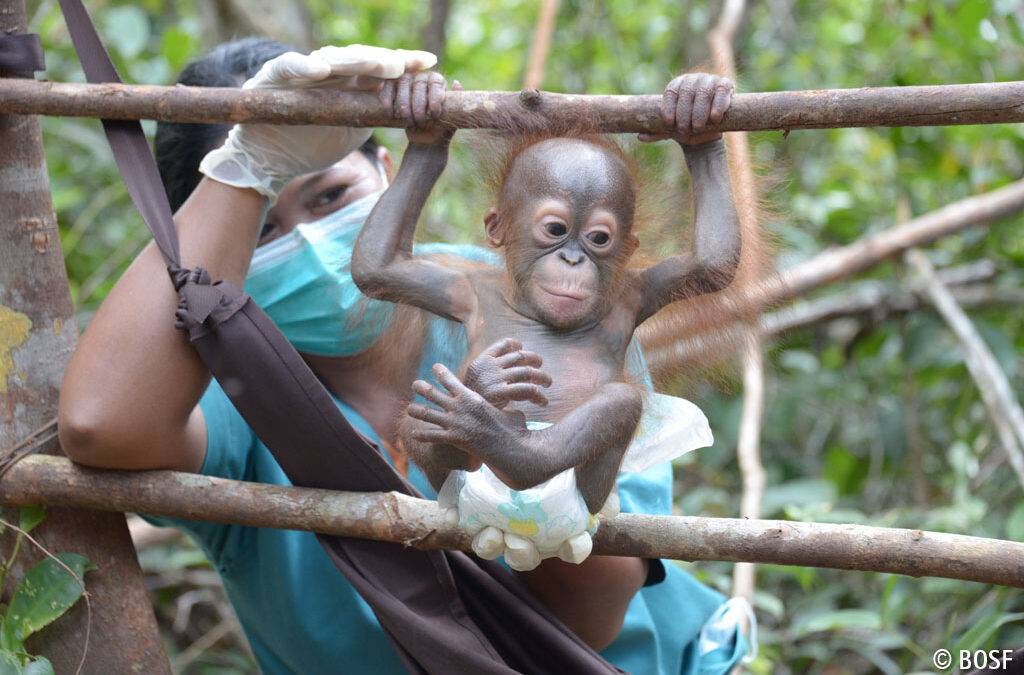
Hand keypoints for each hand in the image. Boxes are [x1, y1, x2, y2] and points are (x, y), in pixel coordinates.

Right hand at [199, 45, 435, 201]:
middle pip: (359, 59)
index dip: (404, 62)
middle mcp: (328, 70)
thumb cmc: (314, 142)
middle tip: (404, 65)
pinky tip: (321, 69)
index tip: (429, 62)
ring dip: (355, 61)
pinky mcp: (272, 78)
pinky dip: (303, 67)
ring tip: (379, 65)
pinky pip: (288, 67)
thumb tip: (417, 108)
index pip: (378, 66)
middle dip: (384, 61)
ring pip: (331, 58)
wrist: (272, 161)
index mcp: (348, 81)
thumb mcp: (354, 129)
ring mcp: (301, 72)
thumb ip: (378, 113)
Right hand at [380, 72, 460, 145]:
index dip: (434, 98)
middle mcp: (422, 77)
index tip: (435, 115)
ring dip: (404, 105)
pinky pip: (387, 87)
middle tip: (421, 122)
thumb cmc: (441, 128)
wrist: (426, 140)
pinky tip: (391, 114)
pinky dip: (388, 101)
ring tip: (409, 121)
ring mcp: (406, 80)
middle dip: (419, 104)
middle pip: (419, 82)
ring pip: (403, 84)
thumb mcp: (452, 118)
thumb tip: (456, 83)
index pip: (436, 82)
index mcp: (438, 82)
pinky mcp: (392, 86)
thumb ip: (458, 104)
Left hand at [407, 364, 525, 453]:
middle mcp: (459, 407)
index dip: (441, 372)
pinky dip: (423, 435)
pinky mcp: (454, 438)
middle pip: (434, 394)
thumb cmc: (512, 429)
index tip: (435, 367)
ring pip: (429, 414)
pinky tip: (414, 434)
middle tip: (415, 384)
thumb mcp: (509, 412)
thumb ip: (504, 409)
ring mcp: (455, 423)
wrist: (509, 446)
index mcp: (471, 396)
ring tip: (409, 408)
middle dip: (423, 388)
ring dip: (417, 410)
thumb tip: (512, 409)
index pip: (451, 380)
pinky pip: (433, 436)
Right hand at [461, 338, 550, 407]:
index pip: (503, 344)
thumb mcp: (476, 380)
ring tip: (548, 383)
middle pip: (520, 356)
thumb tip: (513, 364)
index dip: (516, 345)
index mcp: (482, 360)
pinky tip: (542, 402)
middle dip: (534, 359)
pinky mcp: (501, 392)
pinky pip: (528, 389)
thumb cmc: (472, 400)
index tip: (522, 348)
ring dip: (542, 377)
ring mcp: (495, 378)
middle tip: (540, 366)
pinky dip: (539, 395)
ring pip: (527, 371)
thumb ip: (491, 371)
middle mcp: (490, 366)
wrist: (461, 415)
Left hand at [639, 73, 732, 145]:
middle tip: (684, 129)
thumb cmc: (687, 127)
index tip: (669, 123)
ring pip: (703, 93)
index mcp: (676, 85)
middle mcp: (692, 79)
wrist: (708, 130)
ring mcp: (709, 80)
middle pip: (686, 93)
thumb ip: (658, 132)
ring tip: (697, 127)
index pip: (670, 92)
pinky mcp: (725, 85)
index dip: (668, 107)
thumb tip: (640, 136)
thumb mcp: (672, 130)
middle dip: (684, 114)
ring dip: (699, 112)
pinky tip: (714, 118)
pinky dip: (718, 105)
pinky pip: (721, 91)